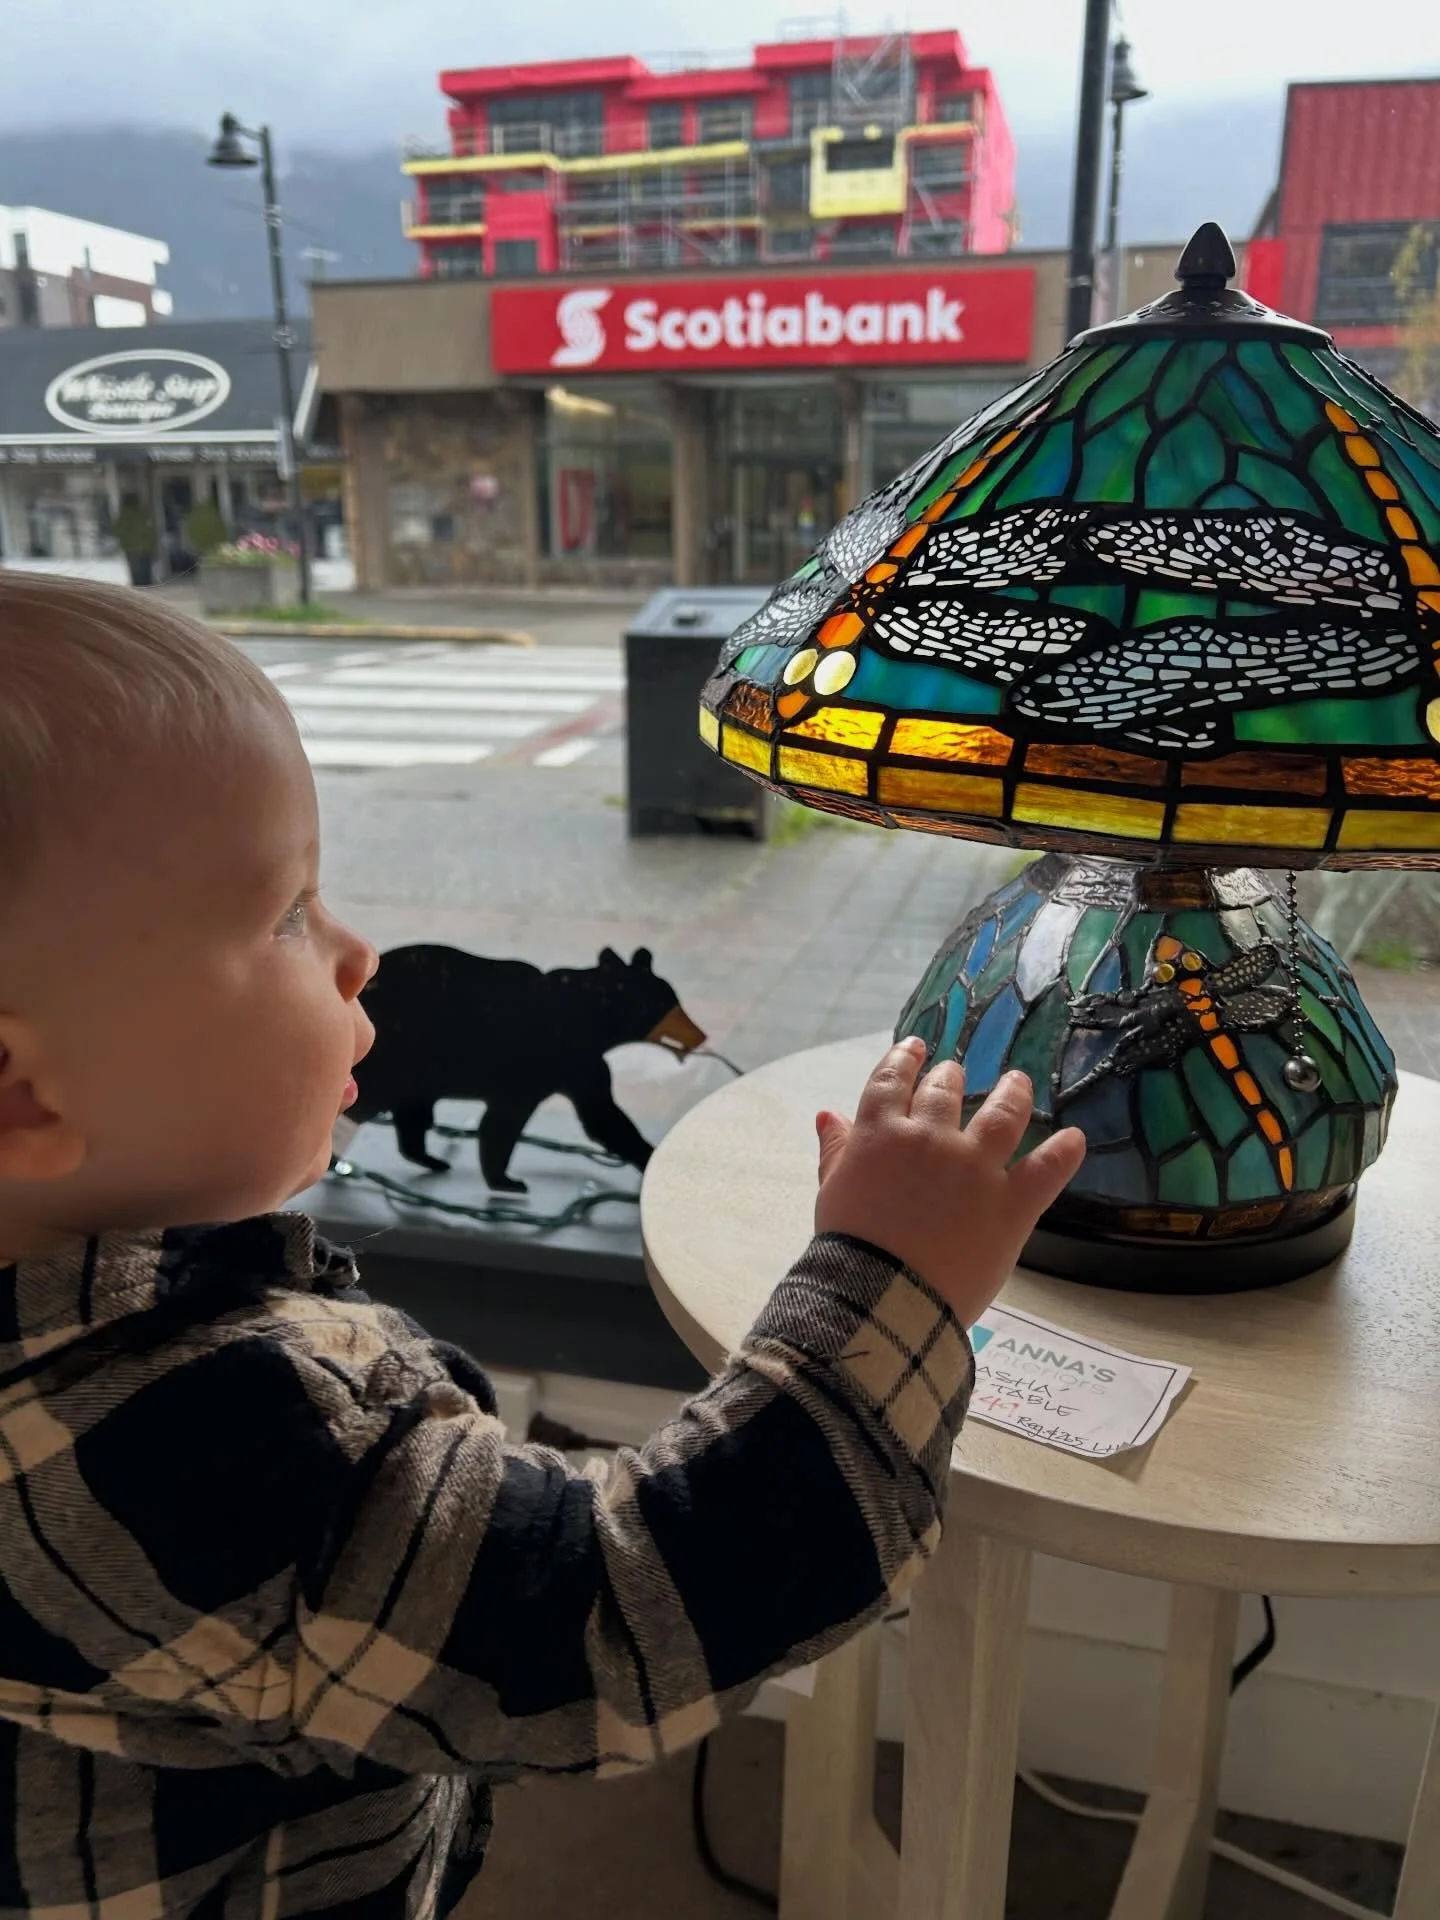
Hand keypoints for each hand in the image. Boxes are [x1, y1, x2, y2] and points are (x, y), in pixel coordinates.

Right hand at [814, 1038, 1085, 1329]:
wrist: (882, 1294)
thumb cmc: (850, 1248)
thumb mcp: (832, 1192)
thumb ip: (835, 1150)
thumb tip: (828, 1114)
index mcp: (882, 1133)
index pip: (893, 1080)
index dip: (905, 1059)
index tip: (916, 1048)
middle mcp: (931, 1138)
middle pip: (946, 1091)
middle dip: (950, 1076)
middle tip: (956, 1071)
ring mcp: (975, 1167)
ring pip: (1002, 1115)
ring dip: (1012, 1092)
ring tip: (1018, 1081)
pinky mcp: (1011, 1203)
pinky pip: (1045, 1169)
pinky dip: (1064, 1152)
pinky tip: (1075, 1139)